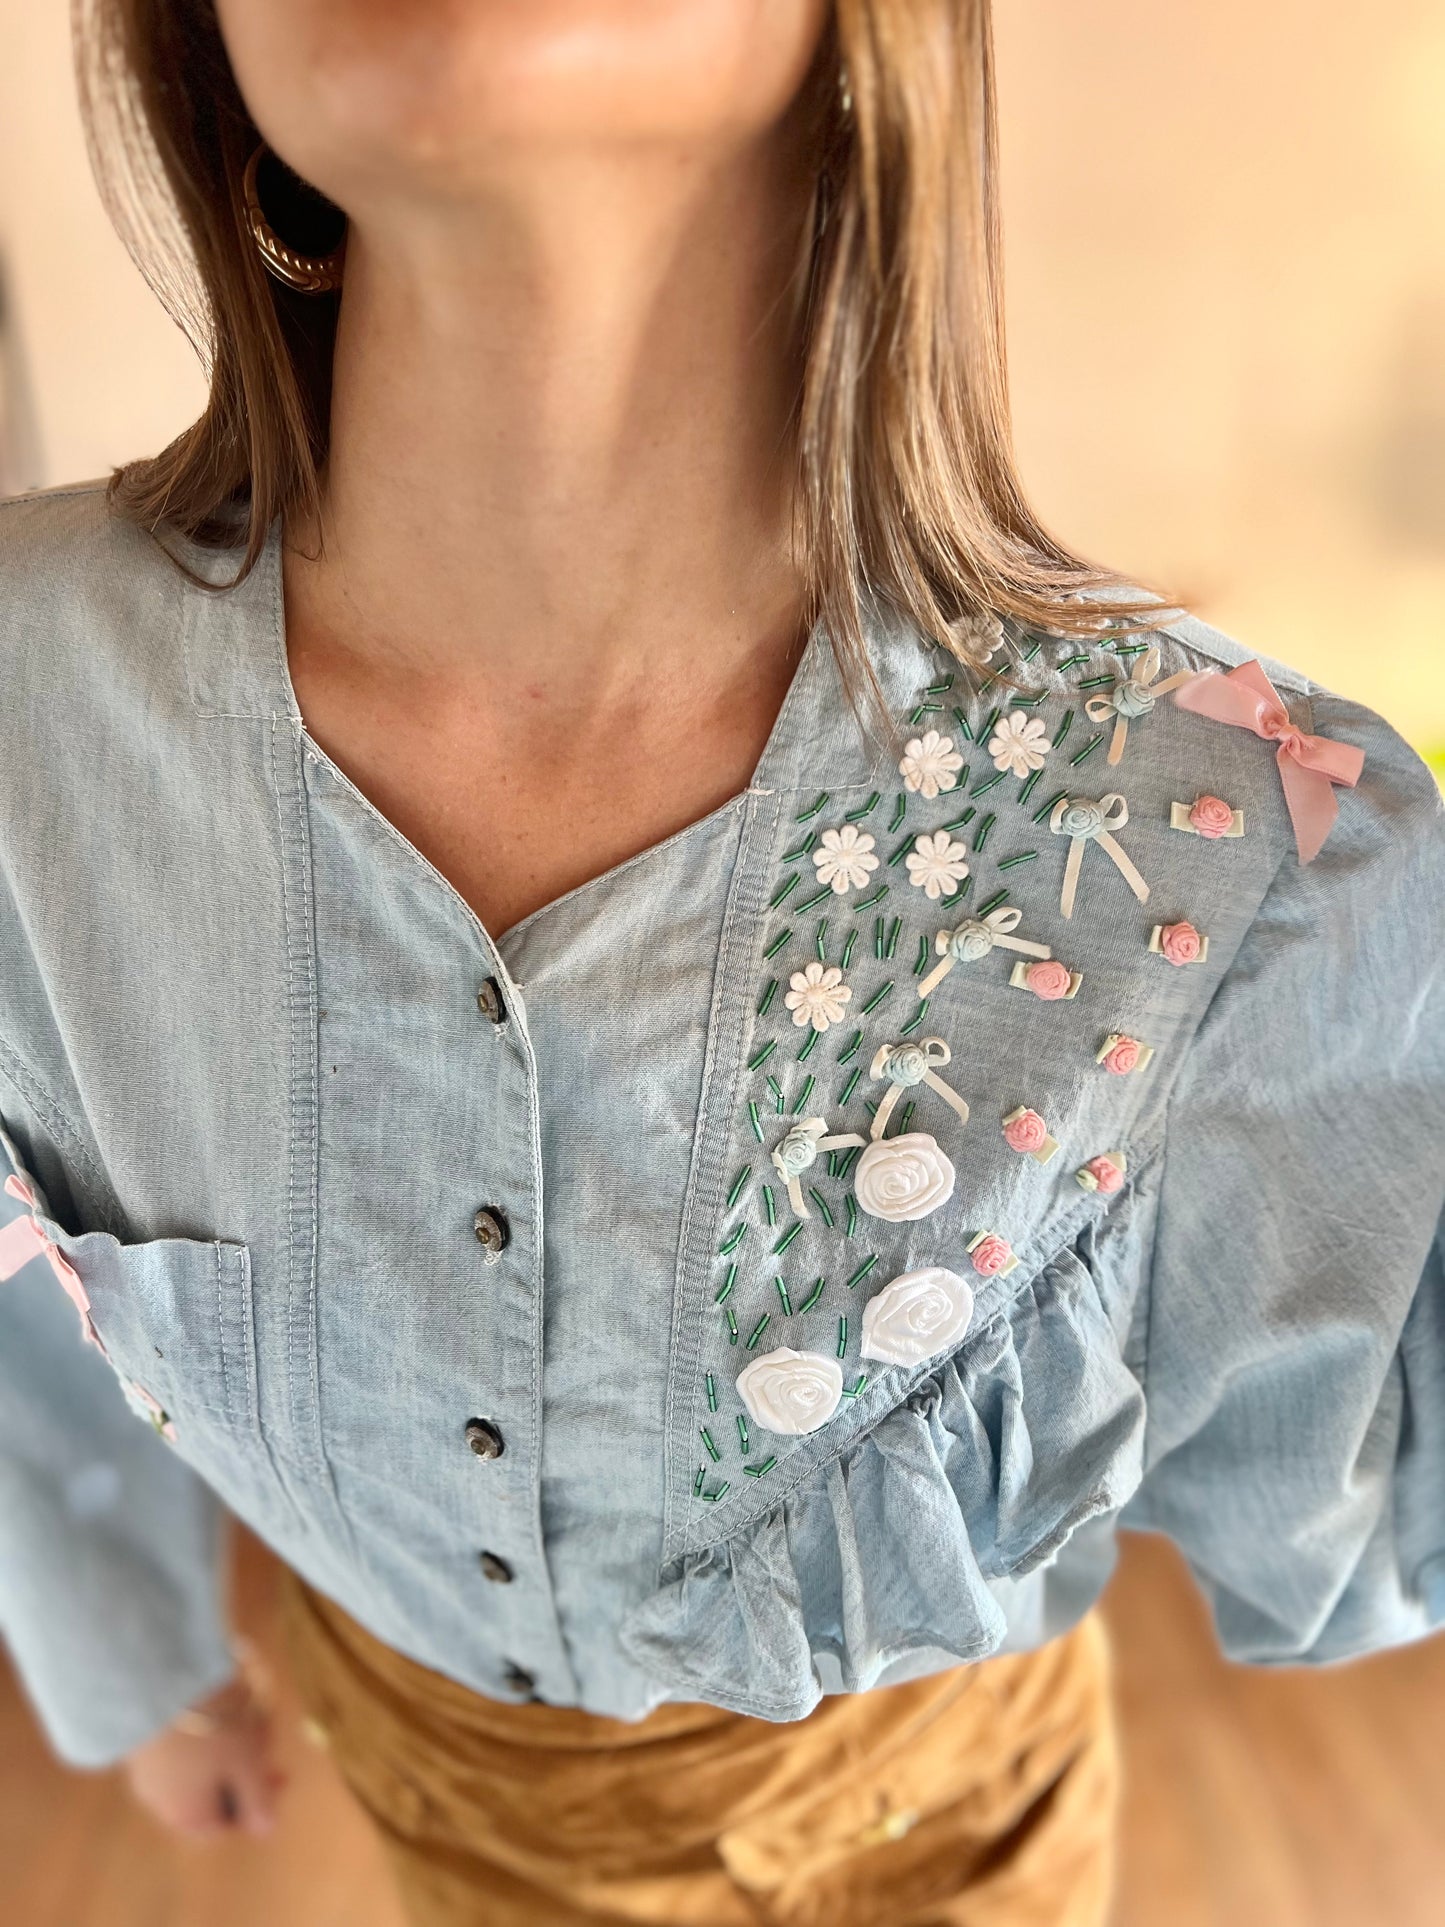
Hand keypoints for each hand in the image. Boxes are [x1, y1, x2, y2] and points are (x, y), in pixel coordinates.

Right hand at [121, 1645, 287, 1839]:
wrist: (157, 1682)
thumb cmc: (210, 1732)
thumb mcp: (245, 1765)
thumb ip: (257, 1801)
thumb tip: (265, 1831)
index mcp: (188, 1817)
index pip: (226, 1823)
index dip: (257, 1802)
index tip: (279, 1773)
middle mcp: (162, 1803)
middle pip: (214, 1791)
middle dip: (246, 1764)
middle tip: (266, 1732)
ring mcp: (149, 1772)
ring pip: (200, 1765)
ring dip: (230, 1742)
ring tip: (250, 1709)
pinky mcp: (142, 1739)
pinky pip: (183, 1745)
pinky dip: (206, 1729)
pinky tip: (222, 1702)